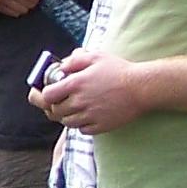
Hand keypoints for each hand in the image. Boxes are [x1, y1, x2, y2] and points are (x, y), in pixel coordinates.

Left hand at [30, 48, 154, 132]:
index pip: (47, 96)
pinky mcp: (100, 126)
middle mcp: (80, 102)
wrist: (141, 88)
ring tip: (74, 108)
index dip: (44, 94)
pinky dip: (81, 125)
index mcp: (76, 84)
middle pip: (54, 112)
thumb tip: (61, 67)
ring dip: (66, 116)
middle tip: (59, 101)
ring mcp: (90, 116)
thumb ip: (75, 60)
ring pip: (67, 123)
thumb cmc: (119, 70)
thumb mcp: (95, 56)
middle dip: (54, 106)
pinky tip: (87, 115)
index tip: (49, 91)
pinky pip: (82, 130)